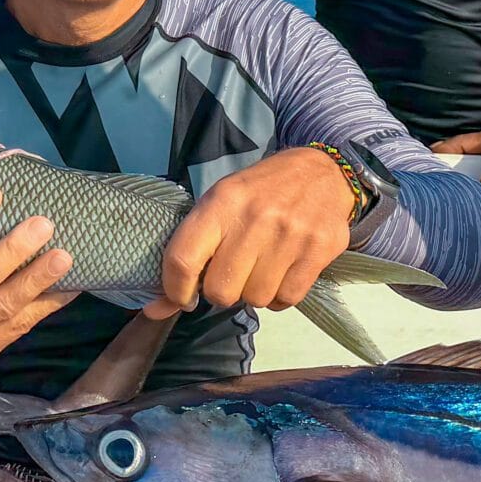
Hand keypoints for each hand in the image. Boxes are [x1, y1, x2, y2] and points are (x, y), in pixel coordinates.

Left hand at [146, 146, 356, 316]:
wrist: (322, 172)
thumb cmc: (261, 191)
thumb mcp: (221, 203)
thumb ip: (189, 250)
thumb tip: (158, 309)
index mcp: (222, 201)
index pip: (183, 259)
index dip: (174, 289)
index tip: (180, 297)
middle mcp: (255, 218)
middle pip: (220, 290)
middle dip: (221, 290)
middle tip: (231, 272)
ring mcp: (290, 236)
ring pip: (254, 299)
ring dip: (252, 292)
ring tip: (260, 267)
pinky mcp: (319, 252)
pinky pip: (286, 300)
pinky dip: (279, 296)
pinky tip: (281, 273)